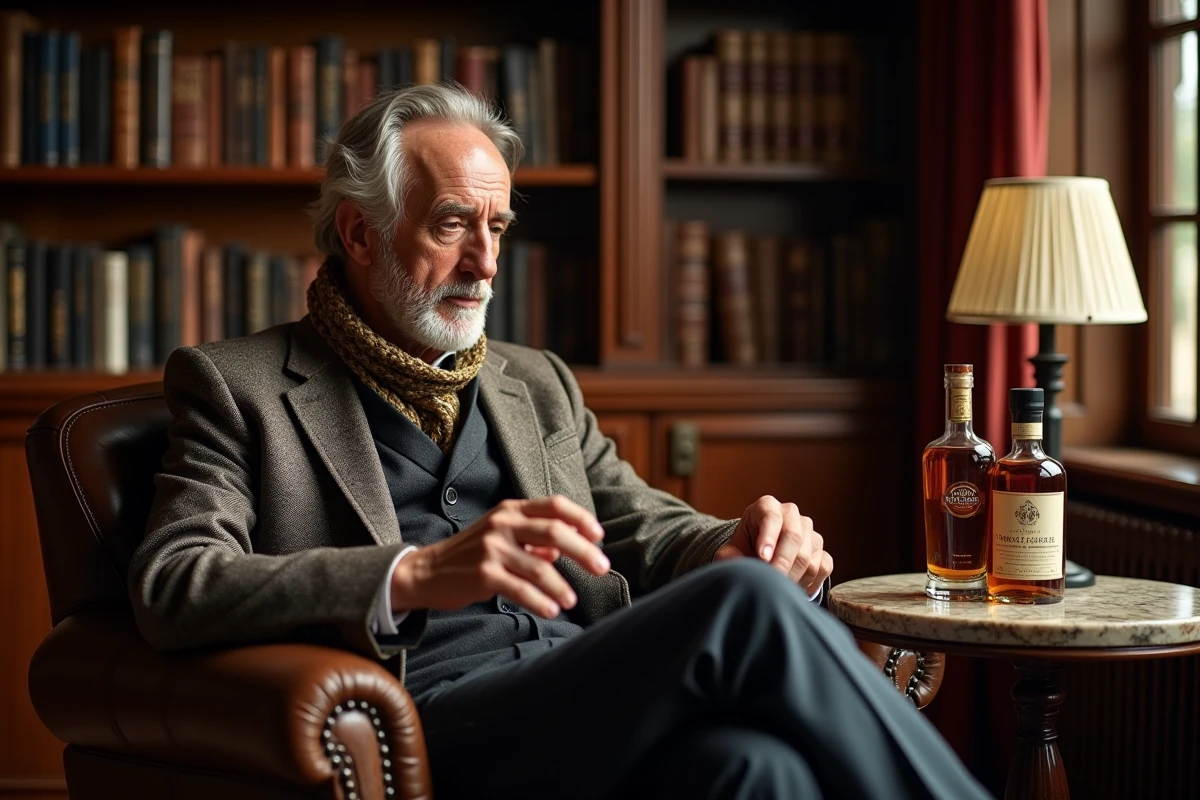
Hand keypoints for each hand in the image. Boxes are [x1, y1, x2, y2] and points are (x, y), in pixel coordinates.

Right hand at [389, 496, 608, 618]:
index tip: (599, 537)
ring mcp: (492, 548)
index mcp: (511, 510)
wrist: (426, 571)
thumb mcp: (501, 537)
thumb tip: (565, 547)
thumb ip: (532, 539)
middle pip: (554, 531)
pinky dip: (540, 601)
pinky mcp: (483, 574)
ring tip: (571, 600)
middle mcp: (502, 523)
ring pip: (540, 566)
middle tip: (602, 568)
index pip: (554, 506)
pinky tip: (551, 610)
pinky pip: (520, 589)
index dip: (581, 519)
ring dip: (561, 586)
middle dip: (583, 551)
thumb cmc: (471, 555)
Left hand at [714, 495, 832, 594]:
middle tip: (772, 580)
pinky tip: (793, 588)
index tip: (762, 558)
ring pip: (808, 556)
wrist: (761, 557)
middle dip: (782, 562)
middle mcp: (791, 514)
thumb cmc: (745, 549)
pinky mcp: (820, 549)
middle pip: (794, 536)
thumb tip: (740, 569)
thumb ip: (730, 558)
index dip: (768, 538)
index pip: (771, 517)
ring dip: (794, 576)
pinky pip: (822, 566)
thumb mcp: (731, 551)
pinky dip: (809, 582)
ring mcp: (809, 531)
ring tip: (778, 587)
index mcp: (766, 506)